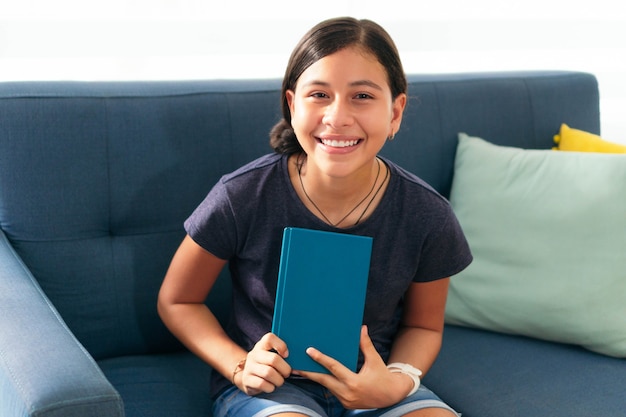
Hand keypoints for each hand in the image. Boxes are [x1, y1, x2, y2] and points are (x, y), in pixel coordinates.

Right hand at [234, 333, 291, 395]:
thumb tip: (298, 359)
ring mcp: (249, 367)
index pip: (269, 338)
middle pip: (274, 359)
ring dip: (279, 380)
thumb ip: (282, 354)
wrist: (248, 377)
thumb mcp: (271, 355)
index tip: (287, 355)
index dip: (281, 346)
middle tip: (287, 373)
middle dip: (285, 369)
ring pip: (269, 373)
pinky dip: (271, 387)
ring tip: (280, 381)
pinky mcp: (247, 379)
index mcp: (261, 345)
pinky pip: (262, 384)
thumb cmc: (266, 365)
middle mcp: (254, 354)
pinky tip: (271, 386)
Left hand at [295, 326, 413, 408]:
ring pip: (326, 387)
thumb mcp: (375, 360)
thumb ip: (366, 345)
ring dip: (315, 378)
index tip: (309, 351)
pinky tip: (316, 376)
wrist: (392, 396)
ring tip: (302, 369)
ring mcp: (345, 400)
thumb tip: (362, 328)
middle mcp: (348, 393)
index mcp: (354, 382)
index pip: (334, 368)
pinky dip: (325, 383)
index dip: (321, 359)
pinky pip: (332, 391)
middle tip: (295, 366)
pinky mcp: (345, 404)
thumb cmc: (383, 376)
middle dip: (308, 373)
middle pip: (323, 381)